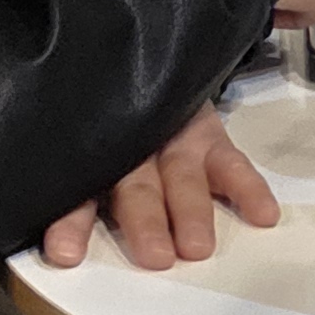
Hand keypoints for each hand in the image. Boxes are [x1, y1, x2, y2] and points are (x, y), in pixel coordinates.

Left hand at [38, 100, 281, 272]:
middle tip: (156, 255)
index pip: (77, 192)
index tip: (66, 254)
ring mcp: (173, 138)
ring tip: (197, 245)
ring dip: (191, 211)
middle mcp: (131, 147)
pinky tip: (262, 213)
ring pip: (182, 177)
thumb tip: (52, 244)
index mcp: (90, 157)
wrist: (140, 59)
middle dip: (146, 221)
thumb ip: (67, 193)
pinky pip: (230, 162)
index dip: (71, 222)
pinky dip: (248, 187)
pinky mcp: (206, 132)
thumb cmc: (103, 123)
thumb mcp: (75, 148)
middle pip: (136, 186)